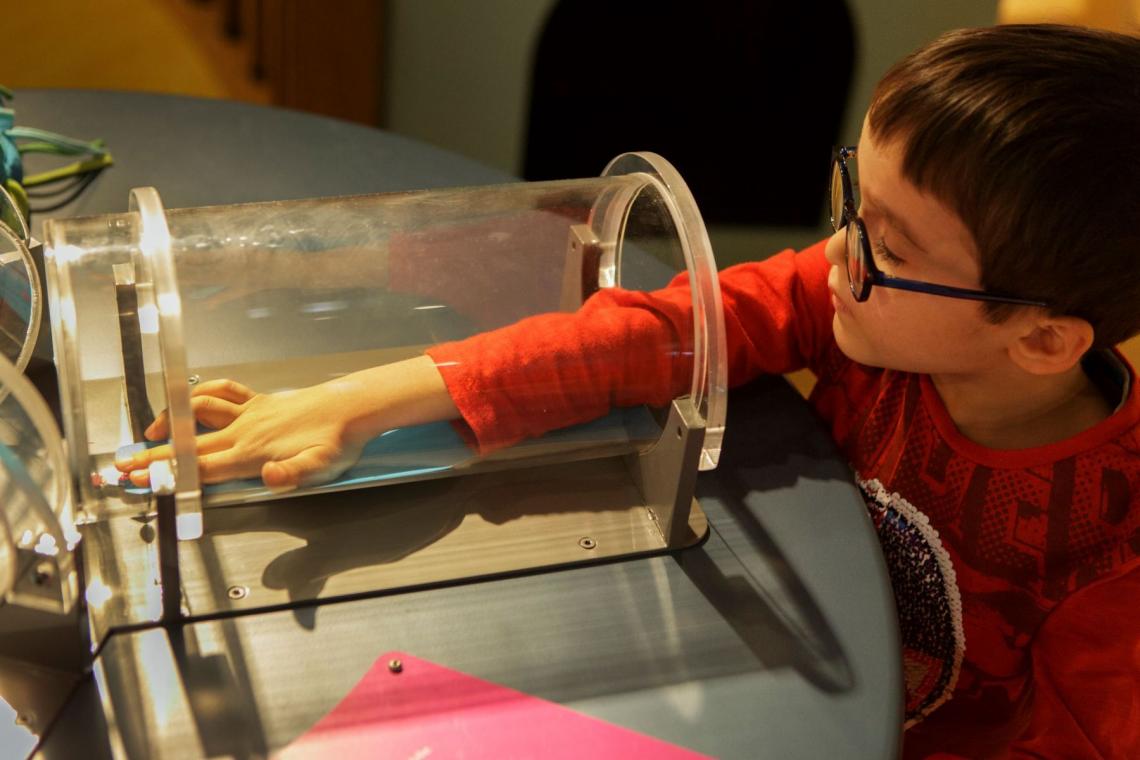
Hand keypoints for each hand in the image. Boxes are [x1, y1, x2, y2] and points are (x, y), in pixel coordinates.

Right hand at [116, 378, 368, 489]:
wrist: (351, 406)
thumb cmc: (337, 440)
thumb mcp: (320, 467)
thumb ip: (292, 474)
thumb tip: (270, 475)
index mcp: (251, 454)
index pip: (200, 468)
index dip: (166, 474)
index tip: (138, 478)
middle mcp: (244, 432)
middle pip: (190, 445)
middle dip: (156, 454)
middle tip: (126, 463)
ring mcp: (250, 414)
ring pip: (199, 412)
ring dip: (173, 420)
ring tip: (153, 431)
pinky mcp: (260, 401)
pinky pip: (224, 392)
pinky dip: (204, 392)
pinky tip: (194, 399)